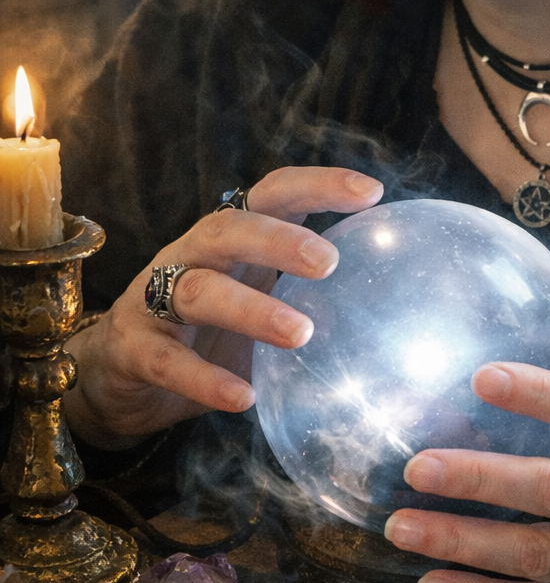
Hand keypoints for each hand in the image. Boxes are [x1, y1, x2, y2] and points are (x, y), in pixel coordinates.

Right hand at [64, 167, 381, 445]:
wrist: (118, 375)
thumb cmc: (208, 333)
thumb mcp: (258, 301)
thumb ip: (308, 294)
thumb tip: (398, 303)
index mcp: (230, 239)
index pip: (272, 195)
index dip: (318, 185)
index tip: (372, 193)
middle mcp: (191, 257)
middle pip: (229, 229)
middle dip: (279, 239)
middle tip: (328, 263)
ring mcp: (154, 300)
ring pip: (199, 290)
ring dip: (251, 309)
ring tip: (300, 334)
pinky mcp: (133, 350)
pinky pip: (168, 362)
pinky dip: (205, 379)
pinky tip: (243, 397)